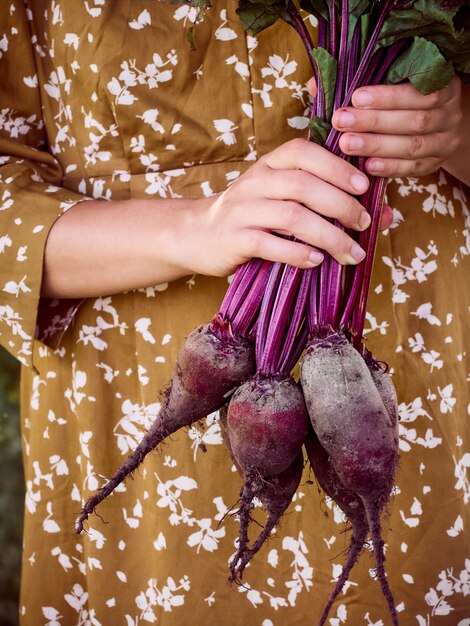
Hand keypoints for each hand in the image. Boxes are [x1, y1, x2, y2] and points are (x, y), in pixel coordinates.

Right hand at [180, 138, 392, 277]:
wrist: (197, 235)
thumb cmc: (251, 217)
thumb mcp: (284, 201)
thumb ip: (328, 202)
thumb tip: (386, 215)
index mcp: (270, 165)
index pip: (305, 153)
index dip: (337, 167)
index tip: (365, 187)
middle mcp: (255, 181)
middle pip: (303, 185)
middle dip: (341, 205)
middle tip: (364, 225)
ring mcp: (241, 210)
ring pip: (291, 215)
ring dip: (327, 234)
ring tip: (350, 252)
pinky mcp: (233, 239)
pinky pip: (269, 243)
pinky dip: (296, 252)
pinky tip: (317, 261)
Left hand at [331, 76, 462, 177]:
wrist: (435, 127)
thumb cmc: (403, 102)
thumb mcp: (390, 85)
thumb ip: (358, 83)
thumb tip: (316, 82)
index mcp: (443, 85)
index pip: (418, 90)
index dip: (387, 95)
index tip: (355, 96)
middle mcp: (449, 113)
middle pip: (414, 119)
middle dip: (374, 121)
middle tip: (341, 121)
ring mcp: (444, 141)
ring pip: (413, 145)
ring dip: (377, 145)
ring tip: (346, 144)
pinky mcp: (435, 164)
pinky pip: (413, 168)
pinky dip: (390, 168)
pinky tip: (367, 167)